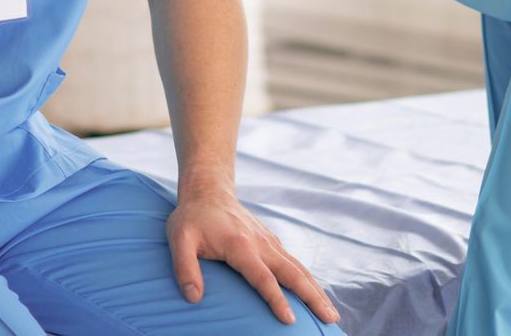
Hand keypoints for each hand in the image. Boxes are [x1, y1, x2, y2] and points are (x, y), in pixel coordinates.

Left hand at [168, 182, 340, 326]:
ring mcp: (269, 242)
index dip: (276, 299)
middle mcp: (262, 244)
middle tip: (331, 319)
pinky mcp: (271, 242)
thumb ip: (185, 268)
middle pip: (293, 274)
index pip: (263, 278)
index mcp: (241, 246)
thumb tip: (194, 298)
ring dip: (317, 290)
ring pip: (299, 268)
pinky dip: (308, 279)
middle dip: (313, 297)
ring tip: (331, 313)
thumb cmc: (192, 218)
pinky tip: (315, 293)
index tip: (290, 320)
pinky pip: (294, 263)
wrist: (208, 190)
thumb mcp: (179, 239)